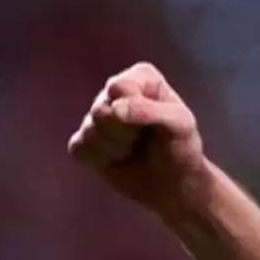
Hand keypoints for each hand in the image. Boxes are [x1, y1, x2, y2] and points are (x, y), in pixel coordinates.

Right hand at [68, 62, 208, 215]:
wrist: (173, 181)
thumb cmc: (180, 146)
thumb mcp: (179, 125)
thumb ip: (149, 111)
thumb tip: (114, 108)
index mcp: (142, 77)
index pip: (120, 88)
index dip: (134, 110)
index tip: (155, 123)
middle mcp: (116, 91)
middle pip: (101, 111)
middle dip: (125, 133)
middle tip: (144, 138)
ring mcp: (97, 115)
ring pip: (89, 132)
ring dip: (116, 149)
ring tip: (134, 148)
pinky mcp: (84, 139)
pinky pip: (79, 148)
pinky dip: (101, 160)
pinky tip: (118, 158)